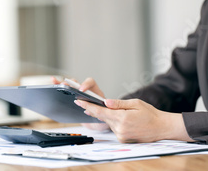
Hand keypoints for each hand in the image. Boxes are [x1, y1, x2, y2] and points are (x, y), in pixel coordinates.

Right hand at [52, 77, 109, 130]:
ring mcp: (77, 94)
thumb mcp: (103, 116)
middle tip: (66, 86)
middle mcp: (85, 91)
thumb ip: (99, 114)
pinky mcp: (71, 98)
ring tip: (57, 83)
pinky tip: (53, 83)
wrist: (98, 121)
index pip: (91, 83)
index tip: (81, 90)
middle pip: (77, 83)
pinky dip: (58, 86)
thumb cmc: (102, 116)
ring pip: (69, 86)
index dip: (86, 84)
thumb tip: (91, 112)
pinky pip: (64, 91)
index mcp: (95, 93)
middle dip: (71, 84)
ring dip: (62, 84)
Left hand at [75, 98, 192, 142]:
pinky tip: (123, 119)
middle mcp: (120, 128)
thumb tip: (105, 102)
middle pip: (102, 117)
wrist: (162, 128)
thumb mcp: (135, 103)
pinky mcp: (123, 139)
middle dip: (94, 110)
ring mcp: (121, 135)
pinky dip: (115, 123)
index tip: (79, 102)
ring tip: (118, 111)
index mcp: (122, 117)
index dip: (88, 106)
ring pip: (108, 123)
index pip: (100, 111)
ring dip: (108, 117)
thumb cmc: (150, 114)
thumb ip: (119, 103)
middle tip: (82, 102)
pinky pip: (114, 128)